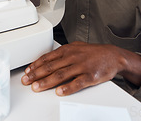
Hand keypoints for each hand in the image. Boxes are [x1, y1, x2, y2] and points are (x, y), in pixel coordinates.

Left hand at [21, 41, 140, 95]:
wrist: (113, 56)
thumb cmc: (93, 53)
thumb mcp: (76, 47)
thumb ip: (61, 53)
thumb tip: (45, 59)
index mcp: (68, 50)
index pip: (47, 58)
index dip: (36, 65)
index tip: (27, 72)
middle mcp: (73, 57)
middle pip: (51, 67)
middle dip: (36, 74)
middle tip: (27, 81)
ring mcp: (82, 66)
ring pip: (61, 75)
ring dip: (47, 82)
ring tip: (37, 87)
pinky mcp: (91, 76)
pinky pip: (77, 83)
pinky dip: (67, 88)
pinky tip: (59, 92)